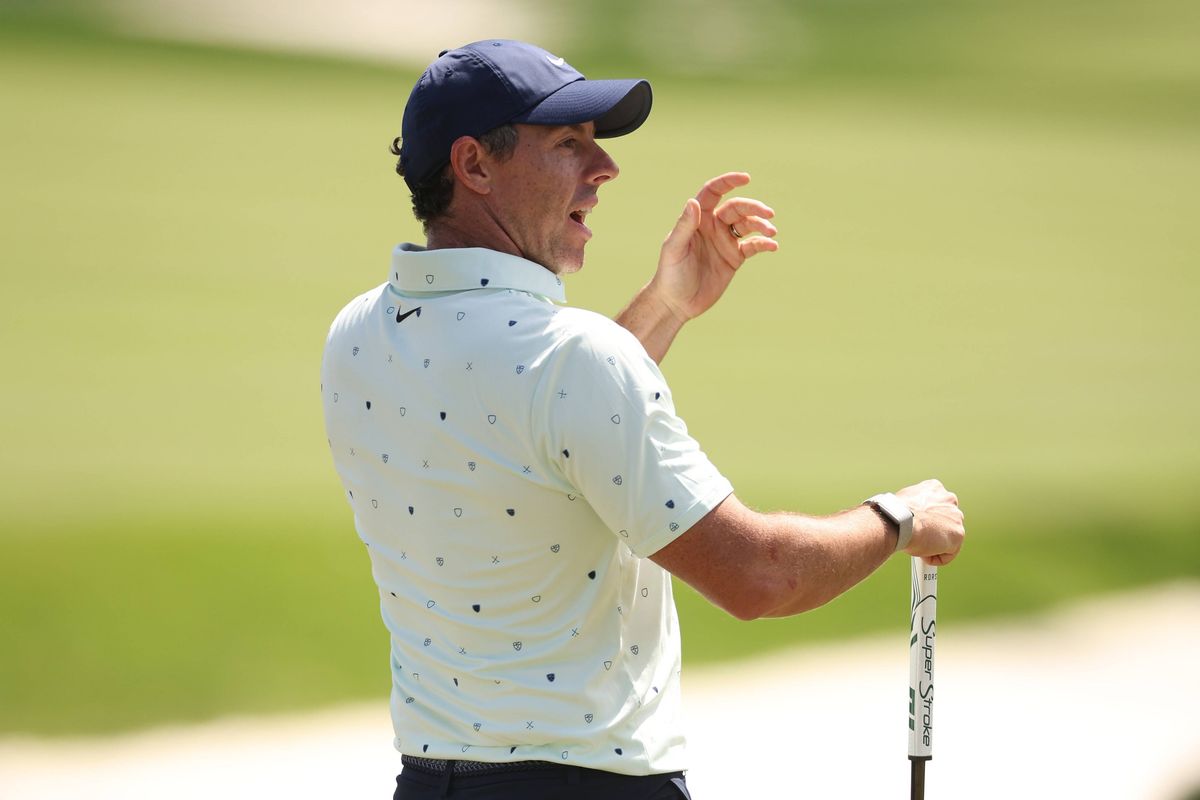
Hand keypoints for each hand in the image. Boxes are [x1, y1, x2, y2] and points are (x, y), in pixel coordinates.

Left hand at [650, 172, 778, 322]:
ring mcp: (725, 241)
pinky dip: (764, 244)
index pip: (713, 192)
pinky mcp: (734, 258)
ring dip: (762, 225)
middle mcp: (713, 226)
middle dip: (754, 207)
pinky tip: (772, 246)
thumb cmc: (670, 273)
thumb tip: (693, 202)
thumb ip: (685, 226)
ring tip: (772, 232)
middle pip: (737, 208)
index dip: (728, 182)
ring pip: (748, 225)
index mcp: (697, 219)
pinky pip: (753, 246)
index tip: (746, 178)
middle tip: (769, 213)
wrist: (677, 302)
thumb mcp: (675, 248)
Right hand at [895, 479, 964, 565]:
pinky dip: (936, 557)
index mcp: (935, 488)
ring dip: (936, 544)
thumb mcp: (905, 502)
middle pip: (946, 521)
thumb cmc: (895, 513)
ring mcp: (956, 517)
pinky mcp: (958, 535)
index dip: (928, 519)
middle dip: (935, 531)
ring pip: (948, 537)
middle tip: (920, 538)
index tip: (919, 526)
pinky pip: (949, 553)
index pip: (938, 506)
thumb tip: (910, 516)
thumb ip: (915, 506)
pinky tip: (923, 554)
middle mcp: (949, 500)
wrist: (899, 521)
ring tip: (919, 546)